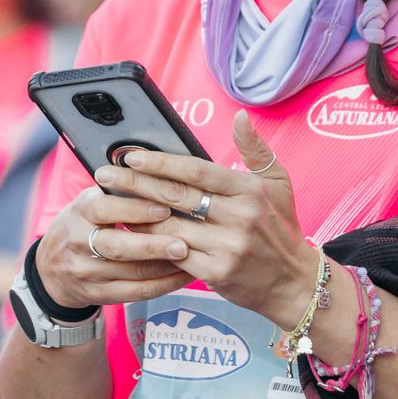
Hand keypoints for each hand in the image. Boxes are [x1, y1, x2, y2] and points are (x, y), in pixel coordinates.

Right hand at [35, 177, 188, 311]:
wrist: (51, 270)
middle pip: (118, 247)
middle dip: (153, 246)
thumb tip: (157, 173)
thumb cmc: (81, 226)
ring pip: (131, 273)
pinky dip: (162, 285)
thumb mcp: (88, 203)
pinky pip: (135, 293)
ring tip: (192, 259)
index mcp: (79, 213)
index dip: (135, 209)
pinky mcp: (98, 294)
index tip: (164, 207)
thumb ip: (115, 192)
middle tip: (183, 244)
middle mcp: (79, 244)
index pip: (104, 210)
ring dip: (165, 268)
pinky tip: (182, 277)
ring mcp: (87, 272)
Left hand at [87, 110, 318, 325]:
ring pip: (169, 226)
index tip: (131, 157)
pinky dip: (150, 244)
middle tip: (104, 175)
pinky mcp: (217, 272)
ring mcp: (227, 246)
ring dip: (136, 215)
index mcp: (248, 190)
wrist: (293, 281)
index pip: (195, 171)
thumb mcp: (278, 183)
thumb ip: (255, 149)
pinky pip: (174, 255)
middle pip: (175, 196)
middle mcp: (239, 216)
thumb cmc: (281, 226)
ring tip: (110, 203)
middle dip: (134, 184)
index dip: (160, 163)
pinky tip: (131, 235)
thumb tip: (240, 116)